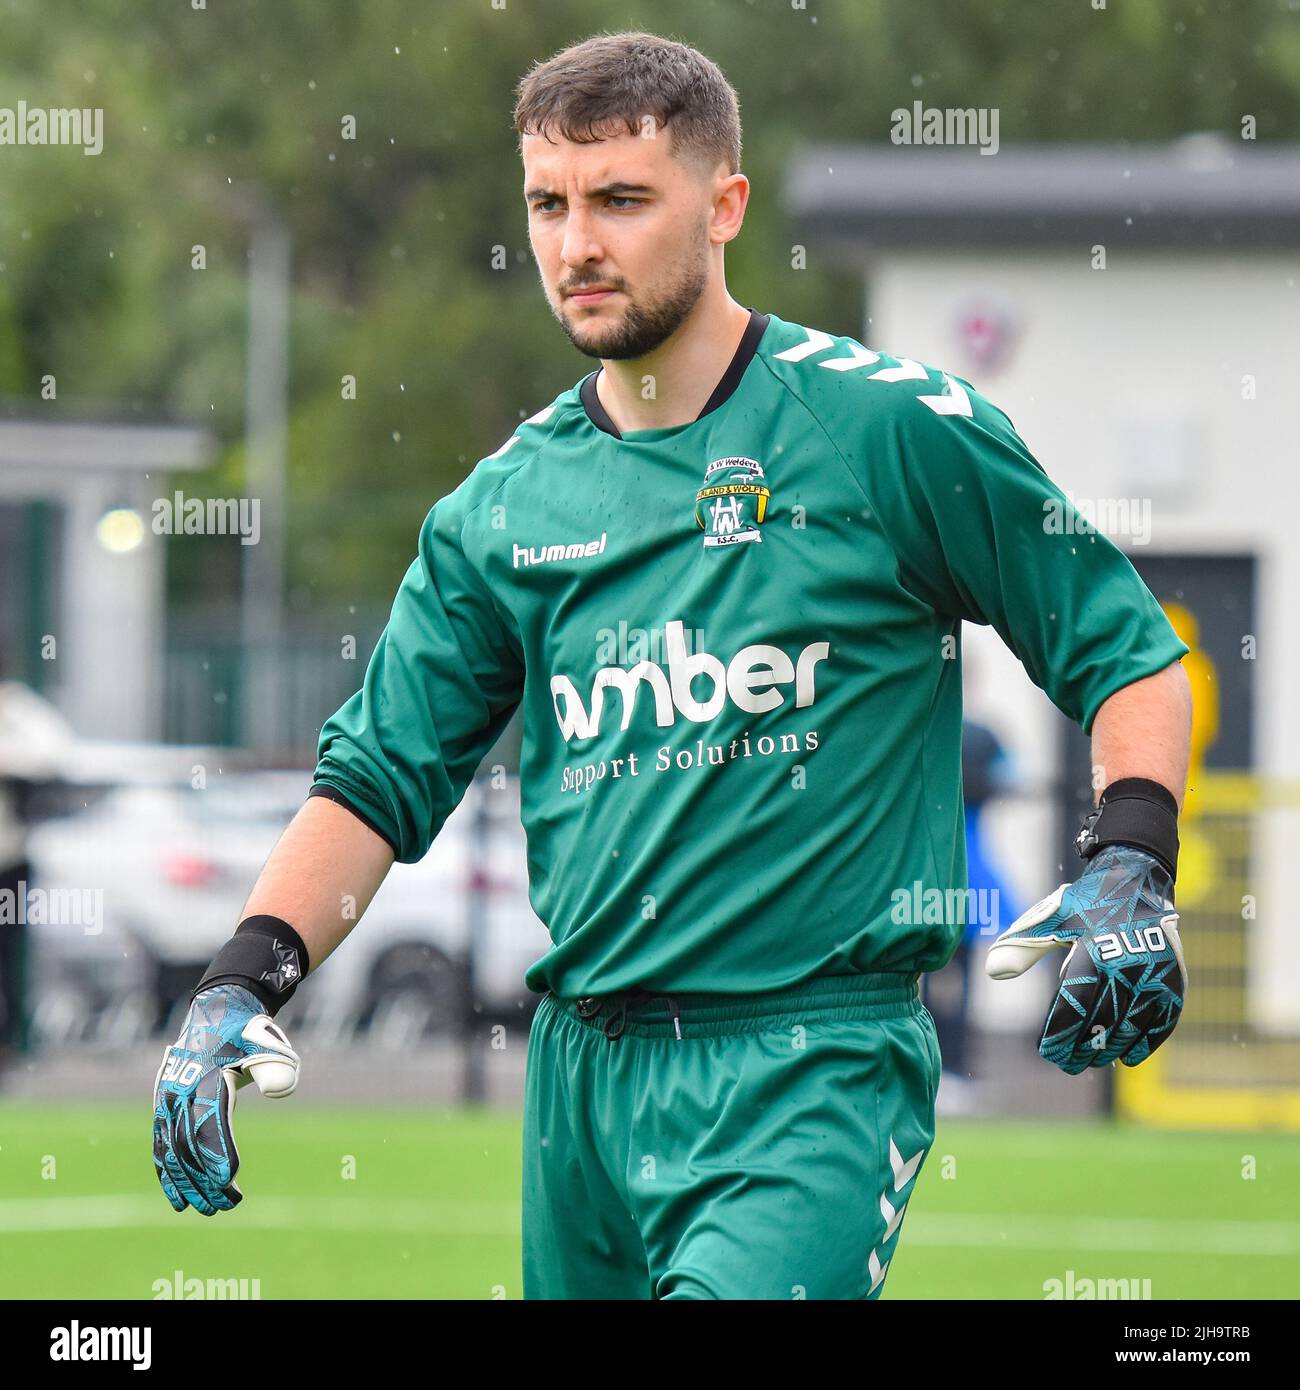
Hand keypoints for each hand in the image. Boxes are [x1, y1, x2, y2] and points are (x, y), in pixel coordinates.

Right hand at [152, 984, 299, 1214]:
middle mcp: (181, 1090)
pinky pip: (161, 1145)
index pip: (209, 1123)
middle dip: (203, 1180)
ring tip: (204, 1209)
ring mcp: (167, 1099)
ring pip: (171, 1150)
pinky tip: (178, 1198)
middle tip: (224, 1206)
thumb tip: (278, 1090)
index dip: (216, 1154)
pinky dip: (167, 1173)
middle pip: (188, 1144)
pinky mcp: (162, 1107)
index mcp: (207, 1076)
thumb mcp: (267, 1042)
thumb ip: (276, 1065)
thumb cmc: (246, 1034)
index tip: (228, 1181)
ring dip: (185, 1184)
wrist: (215, 1013)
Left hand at [984, 844, 1185, 1073]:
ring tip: (1092, 1061)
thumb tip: (990, 971)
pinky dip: (1146, 1043)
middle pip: (1102, 1023)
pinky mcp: (1174, 982)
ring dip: (1111, 1050)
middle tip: (1066, 1064)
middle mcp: (1127, 967)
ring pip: (1131, 1028)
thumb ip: (1023, 947)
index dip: (1060, 1034)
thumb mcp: (1051, 920)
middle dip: (1083, 1048)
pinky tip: (1128, 1056)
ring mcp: (1154, 977)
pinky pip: (1162, 1022)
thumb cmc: (1086, 905)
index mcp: (1094, 952)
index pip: (1074, 1006)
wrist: (1137, 879)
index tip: (1046, 1052)